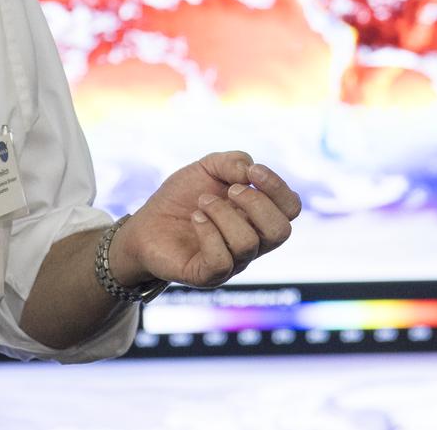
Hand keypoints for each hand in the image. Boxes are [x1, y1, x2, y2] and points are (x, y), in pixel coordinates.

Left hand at [109, 151, 300, 289]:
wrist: (145, 224)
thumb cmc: (181, 198)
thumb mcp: (206, 168)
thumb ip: (231, 162)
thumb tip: (250, 171)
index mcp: (258, 216)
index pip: (291, 208)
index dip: (278, 187)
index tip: (252, 171)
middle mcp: (253, 242)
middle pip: (281, 231)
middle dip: (256, 203)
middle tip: (229, 190)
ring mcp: (233, 262)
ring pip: (248, 243)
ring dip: (222, 213)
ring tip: (201, 204)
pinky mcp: (208, 275)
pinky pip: (222, 260)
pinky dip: (209, 232)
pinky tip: (195, 218)